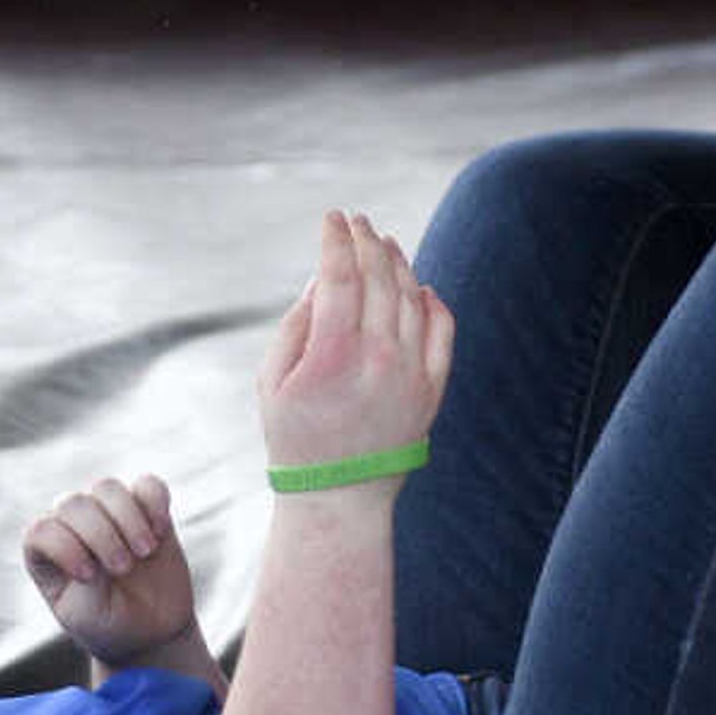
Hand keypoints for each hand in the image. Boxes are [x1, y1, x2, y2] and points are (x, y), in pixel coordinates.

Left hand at [24, 474, 202, 666]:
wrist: (149, 630)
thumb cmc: (108, 624)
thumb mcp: (87, 614)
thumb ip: (86, 580)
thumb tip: (100, 543)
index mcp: (45, 553)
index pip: (42, 530)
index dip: (65, 546)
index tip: (89, 576)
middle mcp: (71, 526)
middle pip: (74, 504)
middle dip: (100, 534)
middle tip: (123, 568)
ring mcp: (108, 514)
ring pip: (107, 488)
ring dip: (128, 518)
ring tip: (144, 551)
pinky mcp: (144, 509)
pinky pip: (147, 485)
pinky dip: (155, 503)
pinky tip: (160, 532)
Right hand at [253, 211, 454, 488]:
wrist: (340, 496)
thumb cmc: (296, 437)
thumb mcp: (273, 381)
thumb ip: (296, 324)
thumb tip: (322, 278)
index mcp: (332, 356)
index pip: (340, 277)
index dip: (336, 240)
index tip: (331, 218)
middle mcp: (378, 359)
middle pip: (380, 278)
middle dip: (366, 240)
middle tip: (357, 222)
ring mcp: (411, 372)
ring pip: (411, 297)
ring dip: (398, 263)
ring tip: (383, 243)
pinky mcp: (433, 388)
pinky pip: (442, 329)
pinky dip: (432, 301)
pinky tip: (419, 285)